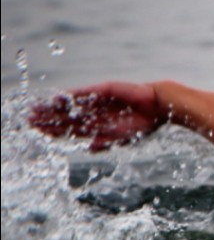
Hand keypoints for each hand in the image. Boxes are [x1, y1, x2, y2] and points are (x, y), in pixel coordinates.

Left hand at [30, 82, 166, 150]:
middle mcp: (95, 113)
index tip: (38, 132)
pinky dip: (70, 95)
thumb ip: (105, 142)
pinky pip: (84, 93)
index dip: (54, 131)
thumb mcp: (123, 138)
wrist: (159, 107)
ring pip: (71, 105)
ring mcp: (98, 101)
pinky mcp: (103, 90)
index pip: (71, 129)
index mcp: (98, 126)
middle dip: (48, 119)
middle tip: (29, 121)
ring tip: (36, 109)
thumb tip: (87, 149)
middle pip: (67, 117)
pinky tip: (56, 97)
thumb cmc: (144, 125)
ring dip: (54, 107)